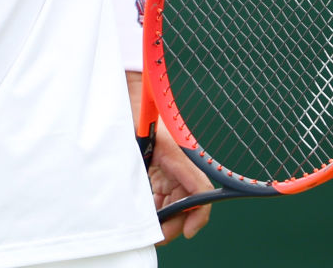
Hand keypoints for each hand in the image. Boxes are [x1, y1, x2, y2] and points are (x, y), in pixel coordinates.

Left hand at [124, 72, 211, 244]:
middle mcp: (180, 163)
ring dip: (165, 215)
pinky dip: (158, 206)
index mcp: (178, 156)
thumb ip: (135, 170)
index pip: (200, 190)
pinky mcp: (163, 168)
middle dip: (174, 222)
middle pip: (187, 202)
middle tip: (157, 236)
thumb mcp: (134, 142)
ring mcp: (172, 166)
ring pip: (176, 201)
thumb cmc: (136, 115)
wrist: (132, 97)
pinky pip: (166, 193)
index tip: (188, 232)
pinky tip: (146, 211)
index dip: (198, 215)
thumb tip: (136, 204)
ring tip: (149, 227)